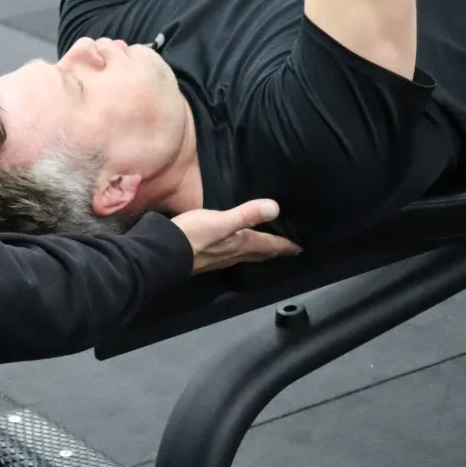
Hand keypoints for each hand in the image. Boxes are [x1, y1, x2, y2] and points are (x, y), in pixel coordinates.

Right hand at [171, 198, 301, 273]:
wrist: (164, 254)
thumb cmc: (194, 235)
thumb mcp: (222, 221)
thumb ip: (246, 214)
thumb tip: (276, 208)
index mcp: (241, 244)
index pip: (269, 246)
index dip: (285, 246)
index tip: (300, 249)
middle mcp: (234, 254)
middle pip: (260, 253)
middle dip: (274, 250)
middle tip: (288, 250)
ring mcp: (220, 258)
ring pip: (246, 255)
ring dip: (259, 252)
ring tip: (266, 248)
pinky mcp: (207, 258)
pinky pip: (232, 255)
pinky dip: (241, 251)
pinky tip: (234, 247)